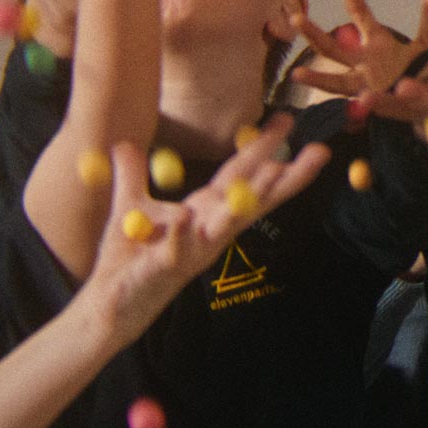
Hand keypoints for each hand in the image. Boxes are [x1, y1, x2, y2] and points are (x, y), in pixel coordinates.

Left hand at [82, 117, 327, 342]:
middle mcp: (209, 230)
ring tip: (273, 174)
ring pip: (228, 223)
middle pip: (254, 199)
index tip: (286, 119)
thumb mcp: (130, 210)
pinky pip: (175, 249)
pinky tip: (184, 215)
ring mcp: (192, 251)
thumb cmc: (127, 260)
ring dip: (252, 200)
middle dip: (287, 176)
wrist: (107, 308)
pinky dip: (180, 232)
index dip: (263, 146)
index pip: (240, 174)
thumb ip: (132, 177)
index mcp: (204, 212)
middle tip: (320, 151)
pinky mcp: (164, 269)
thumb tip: (125, 143)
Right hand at [291, 0, 427, 96]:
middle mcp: (364, 63)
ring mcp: (366, 86)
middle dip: (312, 34)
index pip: (357, 11)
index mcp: (376, 41)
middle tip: (295, 18)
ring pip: (336, 82)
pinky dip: (363, 103)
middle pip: (331, 48)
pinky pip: (366, 106)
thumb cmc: (426, 68)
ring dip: (317, 78)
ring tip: (296, 73)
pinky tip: (360, 99)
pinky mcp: (379, 107)